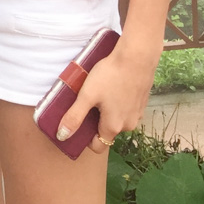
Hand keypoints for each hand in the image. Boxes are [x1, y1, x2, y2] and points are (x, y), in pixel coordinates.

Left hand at [57, 40, 157, 155]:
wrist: (136, 57)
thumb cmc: (110, 75)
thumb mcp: (87, 95)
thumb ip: (74, 117)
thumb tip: (62, 136)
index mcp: (114, 126)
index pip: (99, 146)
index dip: (86, 139)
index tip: (78, 122)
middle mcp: (128, 125)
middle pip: (107, 132)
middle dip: (95, 121)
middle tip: (86, 101)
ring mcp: (137, 114)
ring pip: (117, 119)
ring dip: (106, 111)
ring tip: (98, 92)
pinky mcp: (141, 103)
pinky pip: (125, 109)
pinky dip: (117, 103)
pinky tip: (111, 87)